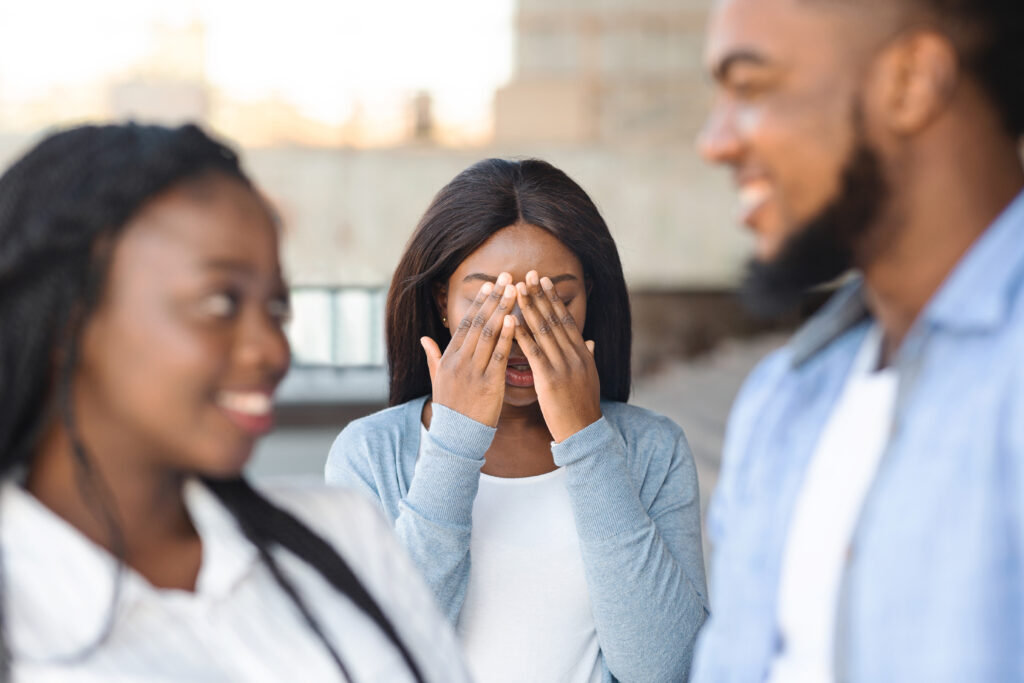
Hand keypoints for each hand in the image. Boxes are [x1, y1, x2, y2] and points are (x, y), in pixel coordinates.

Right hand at [421, 273, 516, 426]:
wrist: (456, 438)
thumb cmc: (451, 409)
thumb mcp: (437, 381)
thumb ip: (433, 357)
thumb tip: (425, 338)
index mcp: (449, 358)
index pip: (465, 324)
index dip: (478, 303)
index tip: (489, 285)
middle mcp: (460, 361)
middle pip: (478, 323)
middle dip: (494, 299)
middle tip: (507, 278)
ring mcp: (473, 372)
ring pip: (489, 335)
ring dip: (503, 310)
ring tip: (515, 291)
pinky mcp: (489, 384)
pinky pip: (499, 356)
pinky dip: (507, 337)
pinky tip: (515, 320)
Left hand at [514, 270, 601, 441]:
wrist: (584, 432)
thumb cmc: (583, 407)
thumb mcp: (590, 378)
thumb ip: (588, 357)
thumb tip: (589, 342)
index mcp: (583, 353)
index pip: (566, 320)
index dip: (554, 299)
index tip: (544, 281)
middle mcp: (574, 355)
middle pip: (555, 319)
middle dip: (540, 295)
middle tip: (529, 274)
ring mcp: (563, 366)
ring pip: (544, 331)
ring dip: (529, 308)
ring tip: (518, 290)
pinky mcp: (549, 379)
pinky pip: (534, 352)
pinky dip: (522, 335)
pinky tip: (511, 322)